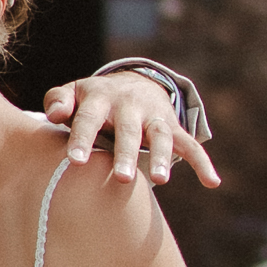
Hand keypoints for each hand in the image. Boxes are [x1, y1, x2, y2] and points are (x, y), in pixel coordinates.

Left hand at [44, 73, 220, 188]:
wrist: (129, 84)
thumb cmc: (89, 101)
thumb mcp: (72, 94)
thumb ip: (58, 101)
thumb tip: (53, 114)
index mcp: (99, 98)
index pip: (89, 118)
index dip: (82, 138)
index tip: (75, 161)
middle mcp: (129, 105)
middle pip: (128, 130)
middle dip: (127, 153)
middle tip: (123, 178)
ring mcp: (153, 117)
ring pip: (160, 137)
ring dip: (162, 158)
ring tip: (160, 180)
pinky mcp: (171, 127)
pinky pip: (190, 145)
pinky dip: (203, 162)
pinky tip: (213, 182)